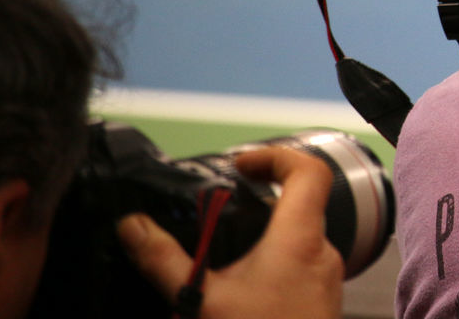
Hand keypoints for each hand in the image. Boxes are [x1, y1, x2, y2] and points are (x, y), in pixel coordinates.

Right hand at [116, 147, 343, 318]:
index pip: (309, 169)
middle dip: (258, 201)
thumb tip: (132, 225)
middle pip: (300, 204)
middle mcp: (322, 254)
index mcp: (301, 239)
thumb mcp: (199, 301)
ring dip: (261, 238)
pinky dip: (269, 267)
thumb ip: (164, 259)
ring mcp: (326, 282)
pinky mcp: (321, 307)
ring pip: (297, 241)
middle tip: (219, 207)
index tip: (239, 164)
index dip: (276, 155)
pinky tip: (235, 290)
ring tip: (219, 253)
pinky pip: (298, 270)